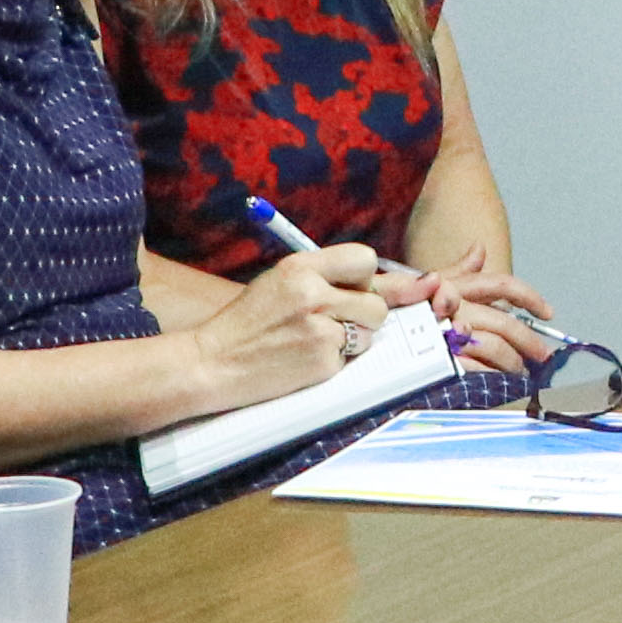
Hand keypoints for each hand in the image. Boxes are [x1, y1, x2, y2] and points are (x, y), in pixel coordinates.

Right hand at [189, 245, 393, 407]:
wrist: (211, 362)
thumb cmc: (247, 323)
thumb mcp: (280, 284)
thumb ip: (328, 277)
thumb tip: (409, 283)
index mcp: (299, 267)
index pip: (364, 260)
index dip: (364, 280)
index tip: (353, 291)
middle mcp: (312, 294)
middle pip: (376, 303)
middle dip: (363, 315)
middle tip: (332, 322)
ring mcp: (319, 330)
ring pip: (368, 334)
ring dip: (350, 341)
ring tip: (311, 341)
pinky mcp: (322, 361)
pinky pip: (350, 360)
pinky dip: (332, 363)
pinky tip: (303, 359)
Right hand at [406, 264, 557, 376]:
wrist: (360, 326)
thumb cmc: (393, 307)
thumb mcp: (422, 280)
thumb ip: (458, 270)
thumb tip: (480, 250)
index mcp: (453, 284)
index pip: (501, 285)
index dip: (530, 297)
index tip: (547, 312)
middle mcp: (452, 304)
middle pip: (505, 322)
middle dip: (529, 341)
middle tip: (542, 355)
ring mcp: (446, 331)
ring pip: (495, 346)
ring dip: (512, 362)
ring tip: (519, 372)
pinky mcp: (439, 356)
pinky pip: (476, 368)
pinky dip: (491, 376)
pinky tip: (497, 380)